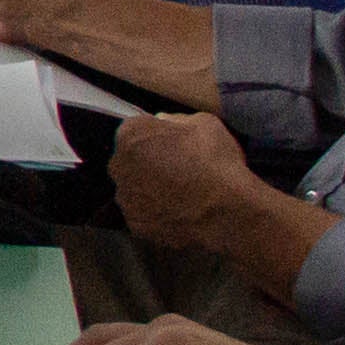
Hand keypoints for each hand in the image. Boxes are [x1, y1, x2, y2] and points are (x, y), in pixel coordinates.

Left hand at [107, 112, 274, 256]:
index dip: (158, 137)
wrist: (227, 210)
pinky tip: (179, 214)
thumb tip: (164, 122)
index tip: (176, 145)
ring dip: (151, 190)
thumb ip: (177, 119)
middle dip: (149, 163)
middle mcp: (118, 166)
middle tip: (180, 170)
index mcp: (131, 135)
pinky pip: (144, 215)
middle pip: (131, 160)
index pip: (137, 130)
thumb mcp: (205, 123)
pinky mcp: (135, 225)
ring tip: (181, 195)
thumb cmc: (215, 161)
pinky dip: (157, 214)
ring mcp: (125, 199)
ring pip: (135, 189)